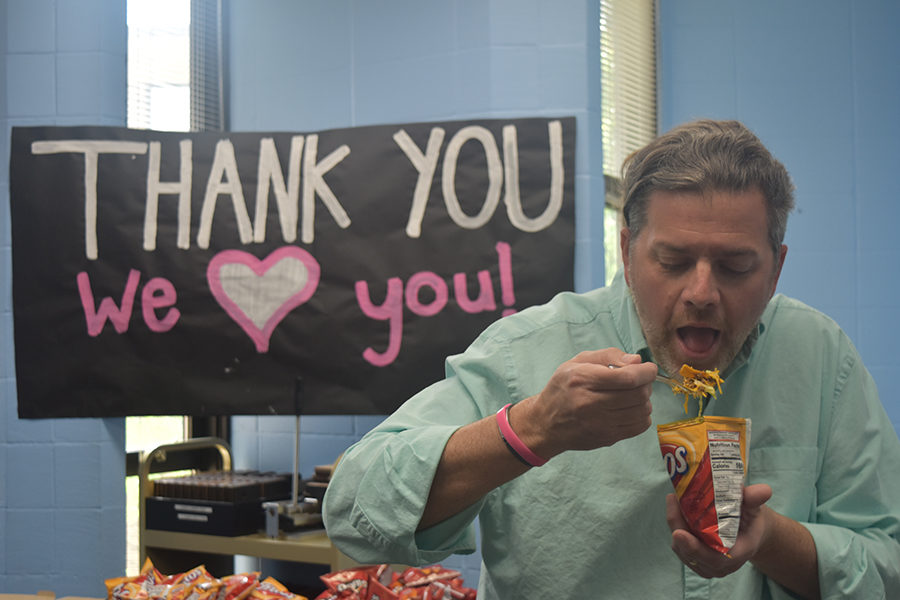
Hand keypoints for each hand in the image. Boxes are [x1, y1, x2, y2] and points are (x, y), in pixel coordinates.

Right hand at [514, 348, 656, 455]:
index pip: (627, 378)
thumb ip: (608, 356)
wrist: (546, 423)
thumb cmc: (562, 389)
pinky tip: (631, 409)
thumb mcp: (576, 362)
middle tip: (640, 380)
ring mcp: (600, 424)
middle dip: (646, 384)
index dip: (646, 372)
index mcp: (583, 380)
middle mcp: (590, 404)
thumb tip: (637, 361)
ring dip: (645, 400)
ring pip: (642, 411)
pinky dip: (642, 415)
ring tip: (633, 394)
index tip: (649, 368)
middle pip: (638, 394)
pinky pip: (639, 426)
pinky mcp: (607, 438)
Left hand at [667, 483, 773, 577]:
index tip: (679, 533)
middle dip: (678, 526)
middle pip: (690, 551)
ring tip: (673, 499)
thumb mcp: (756, 509)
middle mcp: (720, 565)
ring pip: (681, 548)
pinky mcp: (694, 558)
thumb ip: (755, 500)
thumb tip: (763, 490)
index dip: (694, 548)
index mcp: (737, 555)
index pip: (714, 559)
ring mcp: (705, 564)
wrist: (749, 530)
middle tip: (672, 499)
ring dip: (674, 523)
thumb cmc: (752, 519)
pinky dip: (675, 527)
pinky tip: (674, 507)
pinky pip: (679, 545)